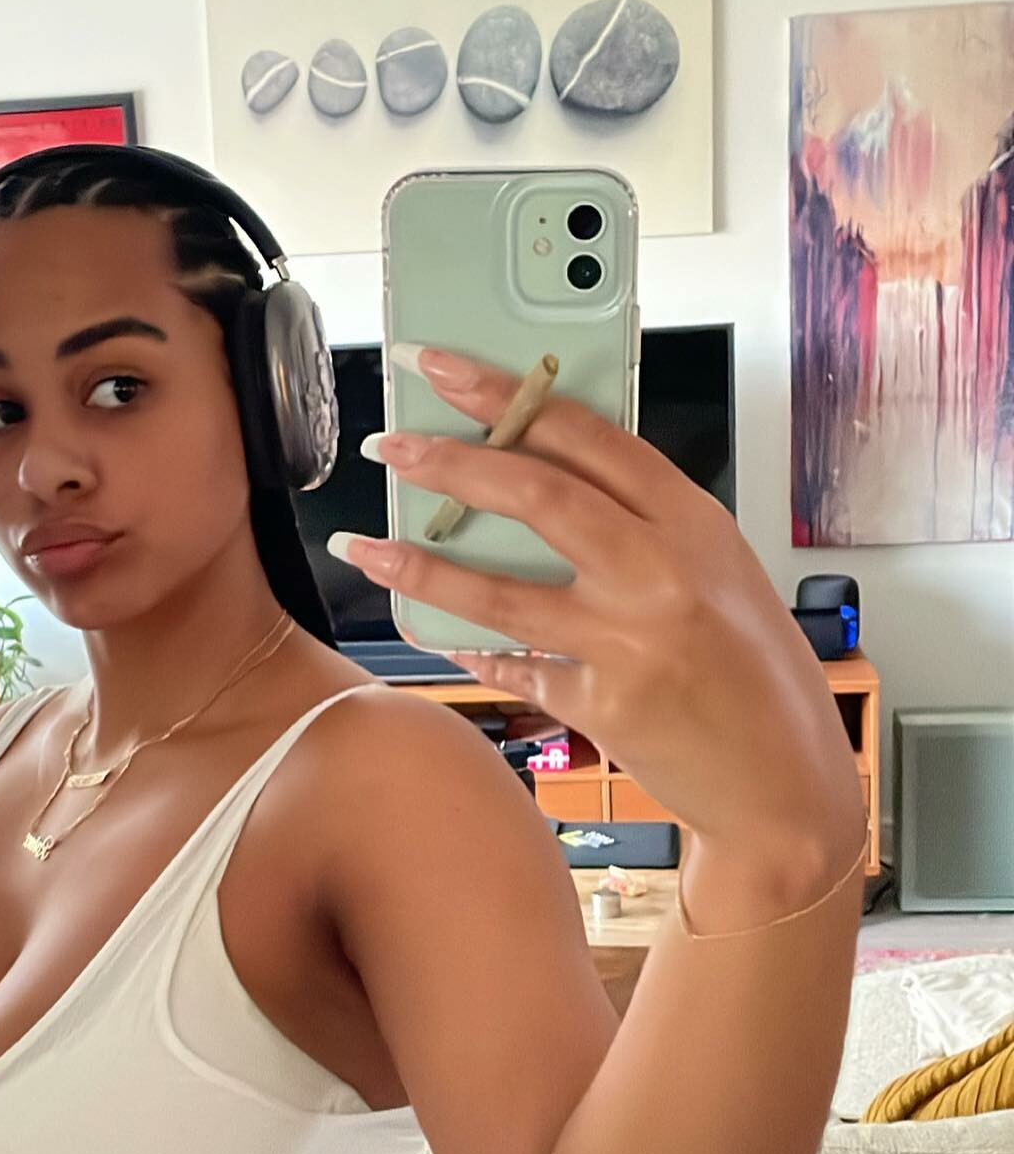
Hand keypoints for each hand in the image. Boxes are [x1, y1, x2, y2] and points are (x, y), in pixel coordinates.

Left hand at [332, 346, 865, 851]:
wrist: (786, 784)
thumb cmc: (758, 674)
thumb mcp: (719, 572)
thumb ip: (643, 525)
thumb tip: (546, 473)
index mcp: (694, 522)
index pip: (588, 435)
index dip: (507, 394)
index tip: (445, 369)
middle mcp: (663, 573)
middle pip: (538, 495)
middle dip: (452, 463)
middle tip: (391, 445)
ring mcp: (630, 642)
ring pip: (502, 591)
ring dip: (423, 568)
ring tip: (368, 547)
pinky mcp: (602, 706)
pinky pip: (516, 667)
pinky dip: (475, 650)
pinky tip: (438, 637)